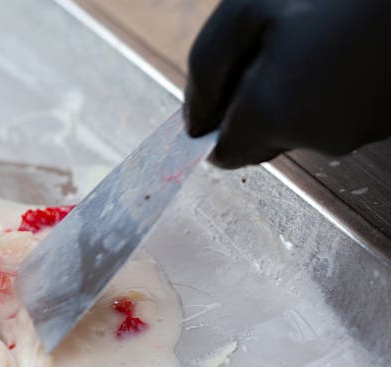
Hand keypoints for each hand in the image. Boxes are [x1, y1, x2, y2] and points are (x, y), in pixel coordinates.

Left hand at [184, 0, 390, 168]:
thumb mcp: (249, 9)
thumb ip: (206, 71)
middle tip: (284, 41)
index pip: (224, 153)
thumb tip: (193, 123)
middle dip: (260, 101)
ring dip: (301, 91)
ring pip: (306, 125)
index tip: (231, 82)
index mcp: (276, 115)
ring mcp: (363, 132)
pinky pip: (343, 113)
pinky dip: (337, 87)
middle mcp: (320, 138)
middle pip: (265, 139)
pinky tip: (349, 45)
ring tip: (325, 35)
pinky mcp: (390, 119)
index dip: (219, 120)